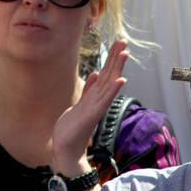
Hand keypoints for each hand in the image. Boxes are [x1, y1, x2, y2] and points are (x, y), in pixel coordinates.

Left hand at [52, 40, 128, 173]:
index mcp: (94, 97)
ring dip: (116, 69)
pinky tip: (120, 80)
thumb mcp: (79, 104)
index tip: (118, 44)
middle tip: (124, 41)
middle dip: (115, 58)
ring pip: (108, 84)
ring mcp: (96, 107)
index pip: (105, 74)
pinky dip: (112, 90)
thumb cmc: (72, 128)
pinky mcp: (91, 115)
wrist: (66, 149)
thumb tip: (94, 73)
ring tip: (124, 54)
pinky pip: (103, 100)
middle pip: (109, 75)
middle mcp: (98, 100)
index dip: (111, 59)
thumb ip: (88, 90)